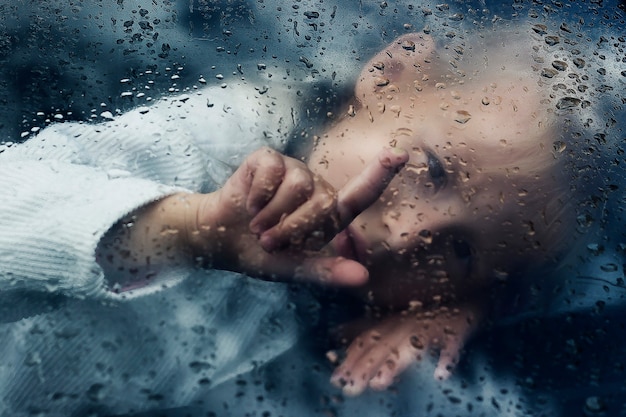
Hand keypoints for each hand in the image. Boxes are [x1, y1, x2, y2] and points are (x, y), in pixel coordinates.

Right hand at [186, 146, 407, 284]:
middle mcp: (315, 187)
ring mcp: (292, 169)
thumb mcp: (294, 268)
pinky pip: (271, 173)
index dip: (381, 174)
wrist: (220, 240)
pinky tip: (248, 204)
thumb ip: (327, 272)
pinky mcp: (268, 158)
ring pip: (297, 187)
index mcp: (328, 214)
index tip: (400, 153)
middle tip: (269, 242)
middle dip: (293, 229)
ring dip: (272, 216)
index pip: (361, 195)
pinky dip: (257, 197)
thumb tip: (363, 277)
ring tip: (257, 226)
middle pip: (323, 201)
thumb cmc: (262, 254)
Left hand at [329, 305, 479, 395]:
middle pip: (383, 346)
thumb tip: (336, 333)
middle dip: (366, 366)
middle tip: (351, 388)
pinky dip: (447, 358)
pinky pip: (453, 343)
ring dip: (396, 364)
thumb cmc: (425, 302)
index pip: (367, 340)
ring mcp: (431, 324)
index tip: (335, 379)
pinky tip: (441, 374)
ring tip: (381, 382)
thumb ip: (368, 324)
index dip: (351, 358)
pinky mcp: (457, 327)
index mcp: (391, 319)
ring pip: (411, 345)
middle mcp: (406, 322)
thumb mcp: (395, 313)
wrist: (463, 281)